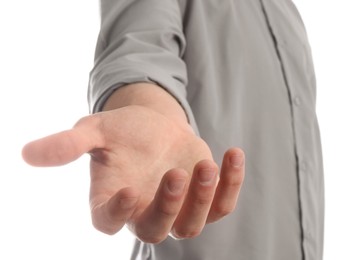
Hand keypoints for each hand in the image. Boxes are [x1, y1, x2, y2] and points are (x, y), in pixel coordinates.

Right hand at [22, 105, 244, 242]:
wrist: (156, 126)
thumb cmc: (124, 130)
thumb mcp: (96, 130)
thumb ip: (68, 144)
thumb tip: (27, 154)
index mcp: (113, 198)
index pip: (108, 222)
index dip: (116, 214)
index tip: (126, 191)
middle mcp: (145, 210)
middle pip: (155, 230)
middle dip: (168, 207)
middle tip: (176, 174)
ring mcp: (178, 208)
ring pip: (192, 224)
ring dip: (202, 198)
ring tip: (204, 163)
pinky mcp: (204, 197)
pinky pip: (221, 204)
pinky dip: (230, 184)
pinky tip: (233, 154)